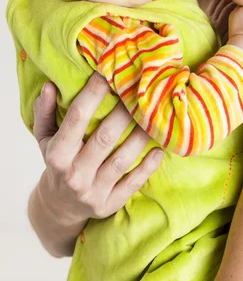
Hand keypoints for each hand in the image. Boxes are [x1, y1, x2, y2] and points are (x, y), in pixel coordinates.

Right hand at [33, 73, 163, 226]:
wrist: (58, 207)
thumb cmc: (56, 162)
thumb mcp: (44, 138)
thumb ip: (45, 112)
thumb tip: (50, 85)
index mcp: (57, 154)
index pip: (76, 119)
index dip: (92, 94)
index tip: (107, 73)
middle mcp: (74, 174)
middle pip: (105, 138)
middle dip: (124, 112)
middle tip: (140, 91)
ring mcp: (93, 192)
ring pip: (122, 160)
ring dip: (141, 137)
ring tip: (156, 116)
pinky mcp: (109, 205)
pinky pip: (132, 184)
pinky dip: (147, 167)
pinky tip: (160, 150)